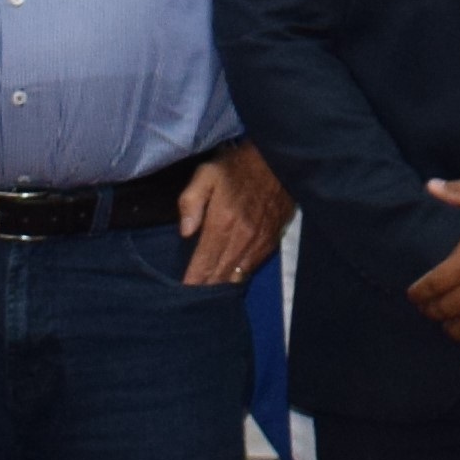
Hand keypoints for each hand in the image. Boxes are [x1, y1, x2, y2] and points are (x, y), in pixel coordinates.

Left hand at [176, 144, 284, 286]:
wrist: (278, 161)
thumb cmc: (237, 167)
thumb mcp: (206, 173)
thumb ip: (191, 201)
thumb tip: (184, 232)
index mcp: (223, 223)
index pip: (204, 262)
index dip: (192, 280)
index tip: (181, 292)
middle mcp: (242, 238)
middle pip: (219, 273)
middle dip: (204, 287)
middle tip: (190, 298)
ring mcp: (258, 242)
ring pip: (236, 274)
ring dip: (221, 284)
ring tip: (207, 292)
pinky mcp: (270, 242)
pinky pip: (251, 267)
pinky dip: (237, 276)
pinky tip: (228, 278)